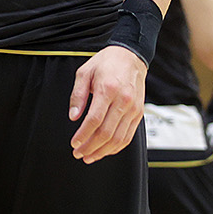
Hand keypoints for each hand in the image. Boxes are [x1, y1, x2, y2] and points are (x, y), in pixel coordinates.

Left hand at [68, 45, 144, 163]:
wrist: (131, 56)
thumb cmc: (106, 63)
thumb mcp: (84, 72)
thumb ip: (77, 95)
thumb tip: (73, 117)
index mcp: (107, 89)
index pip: (94, 120)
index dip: (83, 135)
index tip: (74, 143)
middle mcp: (123, 100)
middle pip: (106, 132)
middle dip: (90, 147)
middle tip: (78, 153)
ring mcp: (133, 108)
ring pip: (118, 138)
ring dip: (103, 151)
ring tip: (89, 156)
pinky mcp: (139, 113)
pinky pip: (128, 136)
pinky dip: (116, 147)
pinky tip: (105, 151)